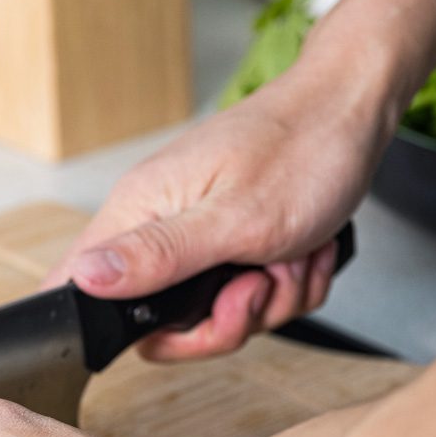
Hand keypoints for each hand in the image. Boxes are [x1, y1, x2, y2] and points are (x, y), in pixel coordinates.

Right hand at [48, 64, 395, 360]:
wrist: (354, 109)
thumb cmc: (302, 148)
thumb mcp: (233, 218)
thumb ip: (156, 255)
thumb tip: (85, 277)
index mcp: (140, 209)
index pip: (81, 286)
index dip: (118, 327)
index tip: (181, 319)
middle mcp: (159, 223)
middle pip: (160, 322)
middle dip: (223, 322)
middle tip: (255, 287)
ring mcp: (196, 235)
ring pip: (213, 314)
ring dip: (268, 299)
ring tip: (290, 256)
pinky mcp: (231, 242)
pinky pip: (250, 297)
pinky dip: (287, 284)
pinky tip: (302, 251)